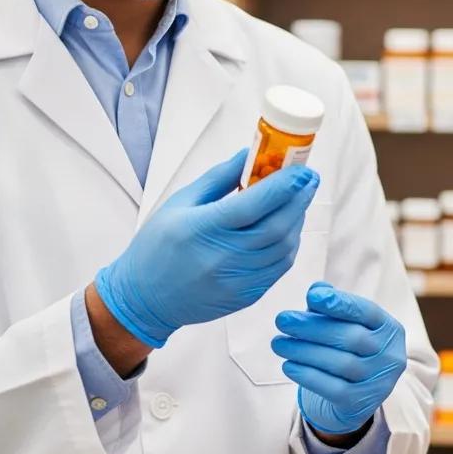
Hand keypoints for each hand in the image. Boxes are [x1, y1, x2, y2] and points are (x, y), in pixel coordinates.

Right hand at [95, 149, 319, 347]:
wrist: (143, 299)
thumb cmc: (157, 246)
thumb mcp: (181, 202)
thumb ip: (219, 178)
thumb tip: (249, 155)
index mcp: (203, 229)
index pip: (255, 204)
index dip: (284, 185)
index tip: (301, 169)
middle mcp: (222, 257)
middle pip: (276, 226)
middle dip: (299, 199)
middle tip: (309, 179)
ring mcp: (236, 281)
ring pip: (283, 248)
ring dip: (297, 221)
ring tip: (299, 200)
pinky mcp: (245, 297)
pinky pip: (278, 269)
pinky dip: (289, 245)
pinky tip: (288, 228)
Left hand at [273, 282, 407, 435]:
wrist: (355, 396)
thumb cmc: (347, 348)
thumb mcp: (345, 323)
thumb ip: (332, 304)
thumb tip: (317, 289)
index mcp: (389, 328)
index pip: (366, 311)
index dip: (340, 303)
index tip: (311, 296)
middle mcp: (390, 355)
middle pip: (351, 337)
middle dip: (313, 327)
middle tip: (282, 320)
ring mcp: (378, 383)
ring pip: (340, 363)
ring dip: (304, 351)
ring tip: (278, 343)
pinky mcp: (360, 404)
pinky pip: (333, 389)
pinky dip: (308, 376)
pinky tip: (288, 365)